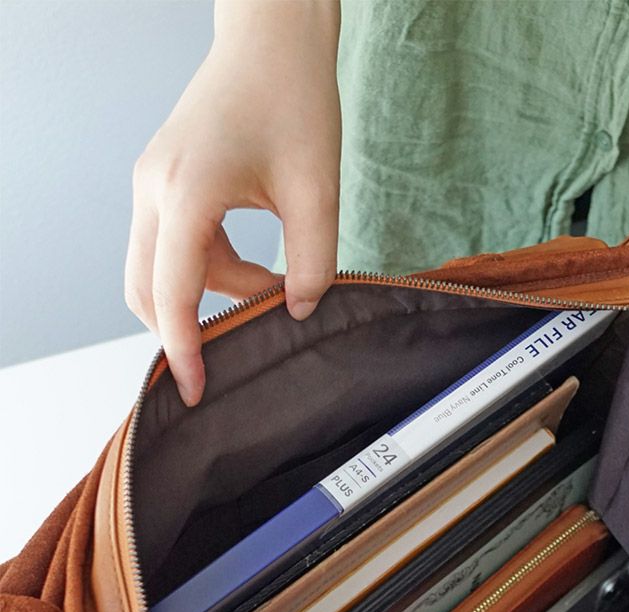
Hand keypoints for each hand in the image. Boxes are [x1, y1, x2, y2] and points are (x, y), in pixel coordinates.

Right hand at [124, 0, 340, 406]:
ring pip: (158, 272)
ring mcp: (151, 184)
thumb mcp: (318, 189)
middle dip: (183, 331)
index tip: (194, 391)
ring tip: (270, 287)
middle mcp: (154, 189)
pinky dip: (207, 272)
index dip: (184, 349)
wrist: (271, 39)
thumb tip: (297, 311)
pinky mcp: (161, 182)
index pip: (174, 292)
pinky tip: (254, 266)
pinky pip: (171, 249)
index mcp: (189, 190)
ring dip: (206, 296)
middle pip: (145, 291)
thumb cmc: (293, 97)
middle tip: (229, 358)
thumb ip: (312, 261)